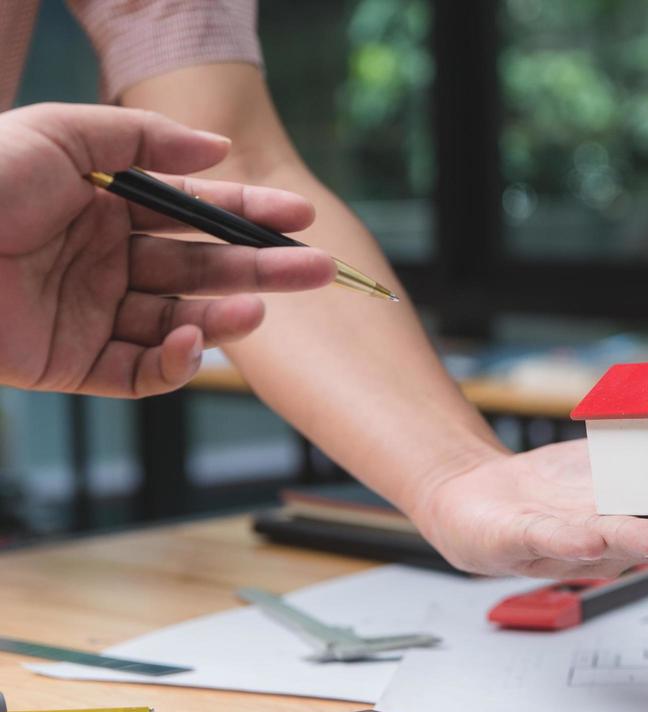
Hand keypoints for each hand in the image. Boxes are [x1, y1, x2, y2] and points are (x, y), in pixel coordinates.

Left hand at [0, 103, 335, 396]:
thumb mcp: (60, 134)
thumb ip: (142, 138)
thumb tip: (217, 152)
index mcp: (101, 207)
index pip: (193, 215)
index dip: (248, 216)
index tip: (300, 219)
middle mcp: (103, 262)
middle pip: (200, 271)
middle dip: (260, 271)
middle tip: (317, 272)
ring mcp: (91, 314)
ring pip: (179, 323)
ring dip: (225, 319)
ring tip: (258, 311)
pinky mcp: (72, 364)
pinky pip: (139, 372)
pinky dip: (174, 364)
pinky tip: (192, 342)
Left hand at [414, 434, 647, 577]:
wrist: (481, 495)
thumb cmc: (561, 489)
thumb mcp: (639, 459)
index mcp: (647, 513)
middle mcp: (615, 533)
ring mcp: (570, 539)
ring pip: (609, 543)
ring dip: (635, 542)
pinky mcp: (524, 539)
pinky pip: (548, 542)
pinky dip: (568, 541)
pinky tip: (587, 539)